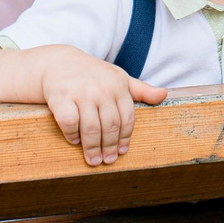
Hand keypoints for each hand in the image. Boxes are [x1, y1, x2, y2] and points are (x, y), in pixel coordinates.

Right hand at [38, 53, 165, 164]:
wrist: (59, 62)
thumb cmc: (93, 74)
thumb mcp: (119, 77)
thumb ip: (141, 90)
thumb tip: (163, 95)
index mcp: (118, 85)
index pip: (127, 118)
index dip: (126, 138)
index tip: (122, 151)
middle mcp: (101, 89)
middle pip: (110, 126)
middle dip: (110, 147)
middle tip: (108, 160)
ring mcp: (81, 93)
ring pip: (91, 128)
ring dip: (92, 147)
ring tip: (94, 160)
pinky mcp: (61, 97)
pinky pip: (69, 122)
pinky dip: (72, 135)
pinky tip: (75, 141)